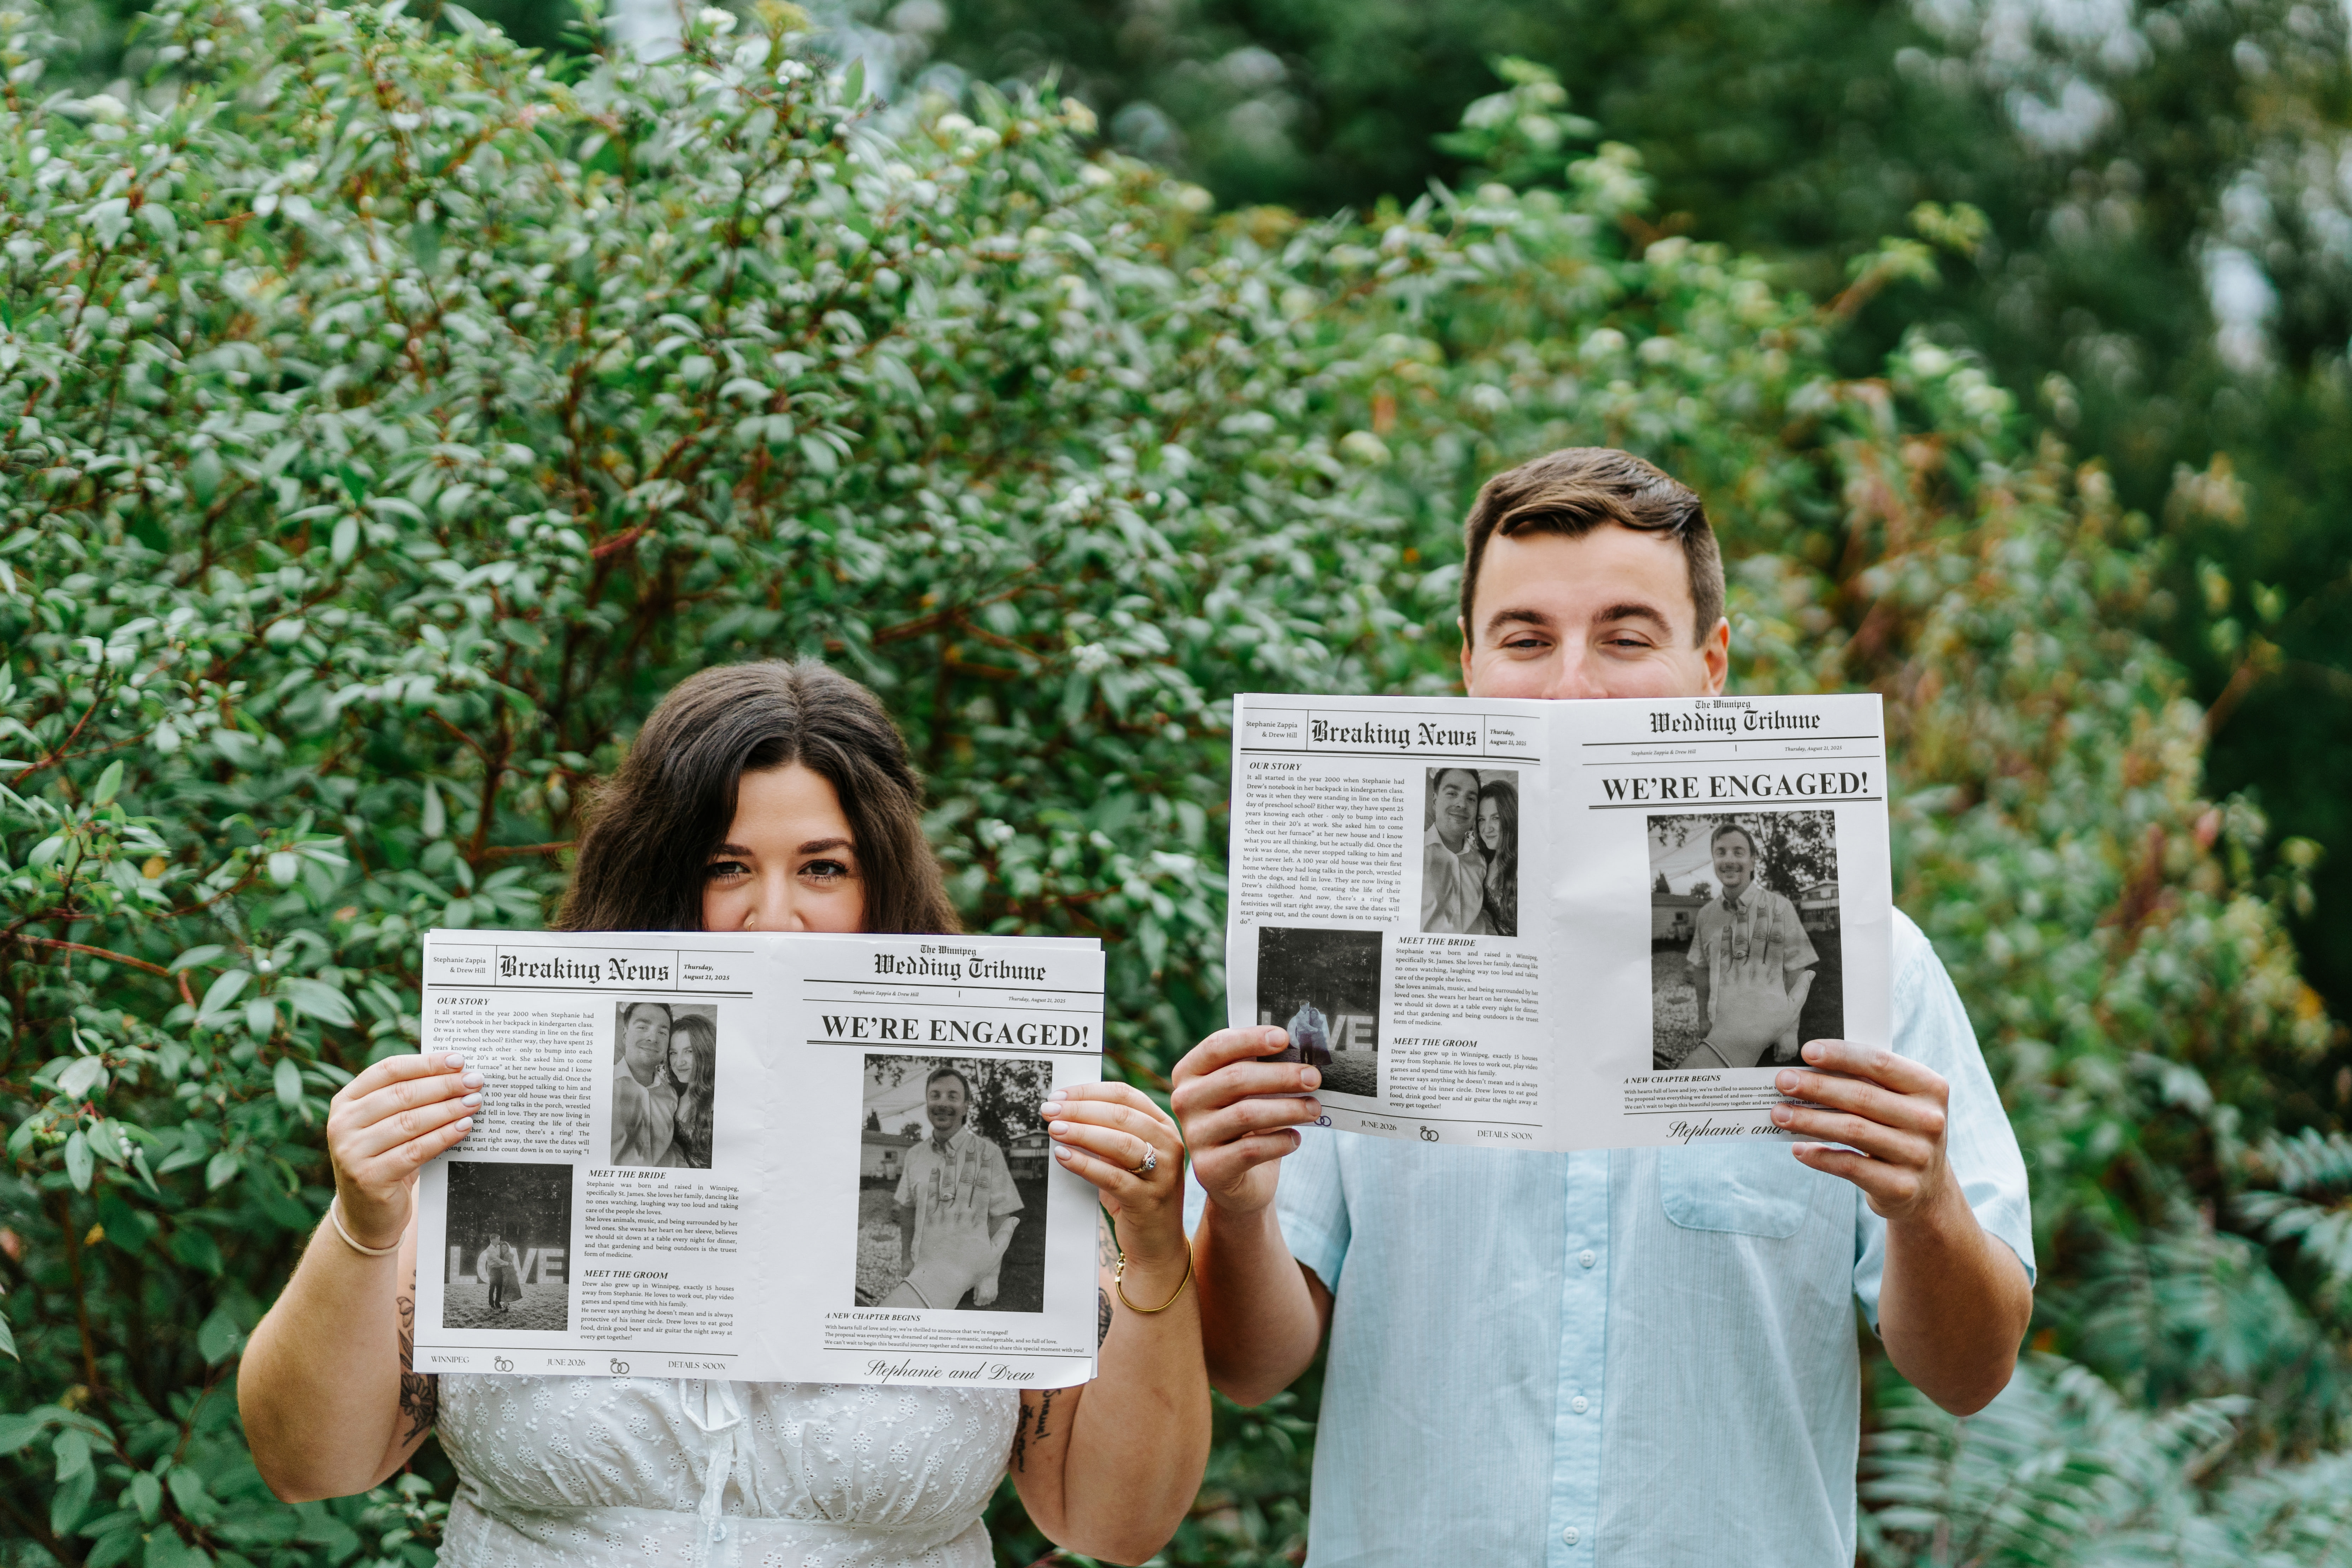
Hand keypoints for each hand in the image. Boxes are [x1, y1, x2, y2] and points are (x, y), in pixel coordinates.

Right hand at [323, 1050, 481, 1248]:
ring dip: (448, 1109)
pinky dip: (444, 1137)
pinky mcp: (368, 1177)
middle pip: (402, 1094)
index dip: (426, 1063)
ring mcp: (352, 1152)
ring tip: (474, 1101)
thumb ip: (408, 1098)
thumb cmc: (386, 1156)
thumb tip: (456, 1071)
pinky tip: (465, 1127)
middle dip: (444, 1085)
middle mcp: (342, 1124)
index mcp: (346, 1101)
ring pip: (410, 1121)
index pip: (388, 1070)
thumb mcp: (387, 1123)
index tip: (459, 1060)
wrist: (368, 1212)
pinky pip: (415, 1151)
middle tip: (475, 1080)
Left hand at [904, 1153, 1002, 1302]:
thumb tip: (1016, 1219)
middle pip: (966, 1181)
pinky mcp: (930, 1220)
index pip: (982, 1188)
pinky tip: (935, 1169)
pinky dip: (933, 1182)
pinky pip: (931, 1197)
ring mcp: (944, 1215)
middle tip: (972, 1144)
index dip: (986, 1169)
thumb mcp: (994, 1254)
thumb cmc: (969, 1269)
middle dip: (970, 1161)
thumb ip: (1005, 1235)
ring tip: (953, 1150)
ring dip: (951, 1166)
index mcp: (977, 1220)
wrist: (941, 1278)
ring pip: (948, 1185)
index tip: (988, 1154)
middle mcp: (960, 1213)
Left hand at [1041, 1082, 1186, 1266]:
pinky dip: (1085, 1164)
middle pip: (1121, 1115)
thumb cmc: (1135, 1194)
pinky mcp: (1148, 1200)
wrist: (1158, 1244)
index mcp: (1163, 1126)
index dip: (1088, 1091)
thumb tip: (1064, 1111)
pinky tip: (1063, 1156)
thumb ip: (1106, 1133)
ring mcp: (1163, 1173)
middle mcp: (1169, 1145)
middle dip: (1080, 1109)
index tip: (1058, 1094)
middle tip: (1049, 1110)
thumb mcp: (1125, 1158)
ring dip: (1082, 1132)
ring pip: (1120, 1143)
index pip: (1125, 1095)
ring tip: (1053, 1129)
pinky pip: (1113, 1177)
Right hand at [1169, 1026, 1321, 1217]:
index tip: (1285, 1038)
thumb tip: (1302, 1053)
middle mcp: (1185, 1101)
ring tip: (1314, 1109)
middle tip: (1313, 1077)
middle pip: (1235, 1079)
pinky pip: (1251, 1149)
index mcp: (1190, 1072)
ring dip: (1288, 1109)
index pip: (1217, 1046)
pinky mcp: (1209, 1169)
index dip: (1251, 1039)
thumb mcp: (1250, 1093)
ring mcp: (1194, 1136)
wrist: (1240, 1181)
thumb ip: (1262, 1069)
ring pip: (1246, 1114)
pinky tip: (1295, 1139)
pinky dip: (1280, 1141)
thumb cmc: (1249, 1125)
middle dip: (1281, 1075)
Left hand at [1773, 1039, 1954, 1221]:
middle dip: (1816, 1087)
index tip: (1807, 1051)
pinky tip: (1798, 1150)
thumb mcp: (1897, 1102)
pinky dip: (1819, 1156)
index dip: (1842, 1055)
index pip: (1881, 1063)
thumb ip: (1866, 1083)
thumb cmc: (1899, 1130)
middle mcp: (1929, 1120)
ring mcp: (1918, 1155)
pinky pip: (1850, 1166)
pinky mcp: (1901, 1187)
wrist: (1927, 1188)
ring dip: (1809, 1121)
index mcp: (1930, 1087)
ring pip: (1853, 1130)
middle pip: (1861, 1096)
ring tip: (1778, 1114)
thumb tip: (1805, 1070)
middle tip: (1782, 1081)